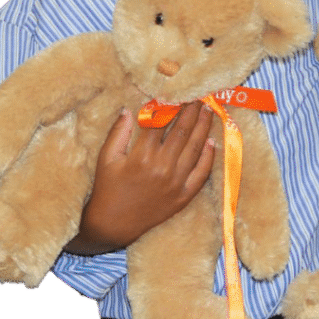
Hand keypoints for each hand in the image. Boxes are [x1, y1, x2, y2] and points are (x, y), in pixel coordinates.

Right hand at [66, 104, 215, 253]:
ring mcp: (175, 183)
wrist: (113, 226)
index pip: (161, 122)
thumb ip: (119, 132)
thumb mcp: (106, 159)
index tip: (176, 93)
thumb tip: (129, 109)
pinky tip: (211, 142)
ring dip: (203, 127)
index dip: (169, 105)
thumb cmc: (107, 189)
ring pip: (195, 149)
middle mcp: (162, 168)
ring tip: (208, 111)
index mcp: (142, 156)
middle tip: (198, 96)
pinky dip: (208, 157)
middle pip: (182, 132)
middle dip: (191, 111)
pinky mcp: (183, 196)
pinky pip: (201, 174)